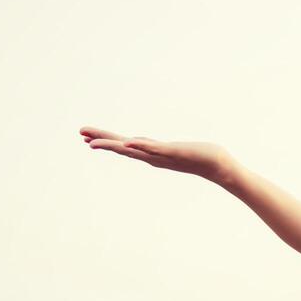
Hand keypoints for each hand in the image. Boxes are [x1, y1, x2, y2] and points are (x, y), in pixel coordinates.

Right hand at [81, 126, 234, 183]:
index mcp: (152, 154)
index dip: (105, 141)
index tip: (86, 137)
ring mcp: (162, 156)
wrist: (220, 165)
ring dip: (114, 146)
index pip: (124, 146)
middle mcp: (154, 157)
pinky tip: (128, 144)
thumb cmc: (200, 157)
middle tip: (80, 134)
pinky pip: (154, 149)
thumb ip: (164, 149)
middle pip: (122, 147)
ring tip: (94, 142)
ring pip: (133, 150)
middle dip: (102, 141)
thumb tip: (158, 147)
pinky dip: (141, 146)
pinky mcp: (174, 153)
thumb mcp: (176, 150)